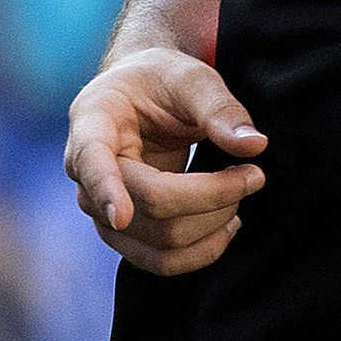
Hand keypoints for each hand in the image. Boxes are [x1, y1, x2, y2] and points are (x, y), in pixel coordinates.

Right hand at [63, 46, 266, 276]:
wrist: (142, 97)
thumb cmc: (162, 81)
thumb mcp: (192, 78)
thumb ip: (219, 108)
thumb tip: (254, 145)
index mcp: (92, 121)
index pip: (93, 161)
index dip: (106, 188)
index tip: (121, 215)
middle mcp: (85, 172)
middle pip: (148, 206)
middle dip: (212, 196)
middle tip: (254, 174)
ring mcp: (101, 209)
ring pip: (158, 244)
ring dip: (212, 227)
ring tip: (242, 193)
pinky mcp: (123, 234)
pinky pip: (160, 261)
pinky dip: (202, 251)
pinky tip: (226, 223)